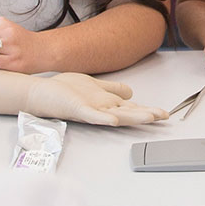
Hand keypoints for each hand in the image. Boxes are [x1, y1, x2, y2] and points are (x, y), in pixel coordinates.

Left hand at [22, 73, 169, 126]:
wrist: (41, 94)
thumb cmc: (63, 90)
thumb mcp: (95, 86)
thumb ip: (113, 89)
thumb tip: (131, 93)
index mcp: (106, 103)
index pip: (131, 108)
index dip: (147, 109)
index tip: (162, 113)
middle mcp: (101, 108)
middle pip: (129, 113)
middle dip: (147, 114)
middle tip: (163, 117)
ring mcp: (90, 110)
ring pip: (117, 115)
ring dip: (133, 117)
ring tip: (149, 117)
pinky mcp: (77, 109)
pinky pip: (93, 115)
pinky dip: (104, 117)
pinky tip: (114, 119)